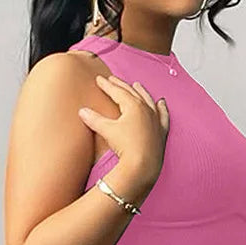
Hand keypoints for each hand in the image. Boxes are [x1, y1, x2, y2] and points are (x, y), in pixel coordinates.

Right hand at [78, 73, 169, 187]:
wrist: (143, 165)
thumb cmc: (126, 147)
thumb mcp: (107, 131)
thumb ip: (95, 119)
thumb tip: (82, 111)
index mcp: (133, 105)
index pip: (117, 91)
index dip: (107, 85)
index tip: (99, 79)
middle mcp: (146, 109)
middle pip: (132, 92)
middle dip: (121, 85)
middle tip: (113, 80)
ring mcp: (155, 119)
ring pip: (148, 100)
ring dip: (141, 92)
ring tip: (137, 85)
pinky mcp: (161, 131)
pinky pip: (163, 115)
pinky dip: (162, 108)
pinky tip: (161, 103)